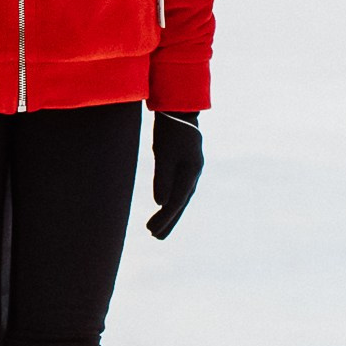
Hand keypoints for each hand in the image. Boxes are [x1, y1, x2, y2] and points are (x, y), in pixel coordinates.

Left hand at [146, 111, 202, 240]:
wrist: (179, 108)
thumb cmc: (170, 129)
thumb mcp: (163, 152)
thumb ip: (162, 178)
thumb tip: (161, 203)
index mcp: (192, 170)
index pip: (177, 200)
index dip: (165, 217)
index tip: (151, 230)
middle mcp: (194, 173)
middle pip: (182, 202)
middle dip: (168, 221)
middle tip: (155, 237)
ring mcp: (191, 169)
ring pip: (181, 197)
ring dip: (170, 214)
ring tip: (158, 231)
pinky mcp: (185, 165)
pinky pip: (179, 189)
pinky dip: (172, 202)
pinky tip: (165, 208)